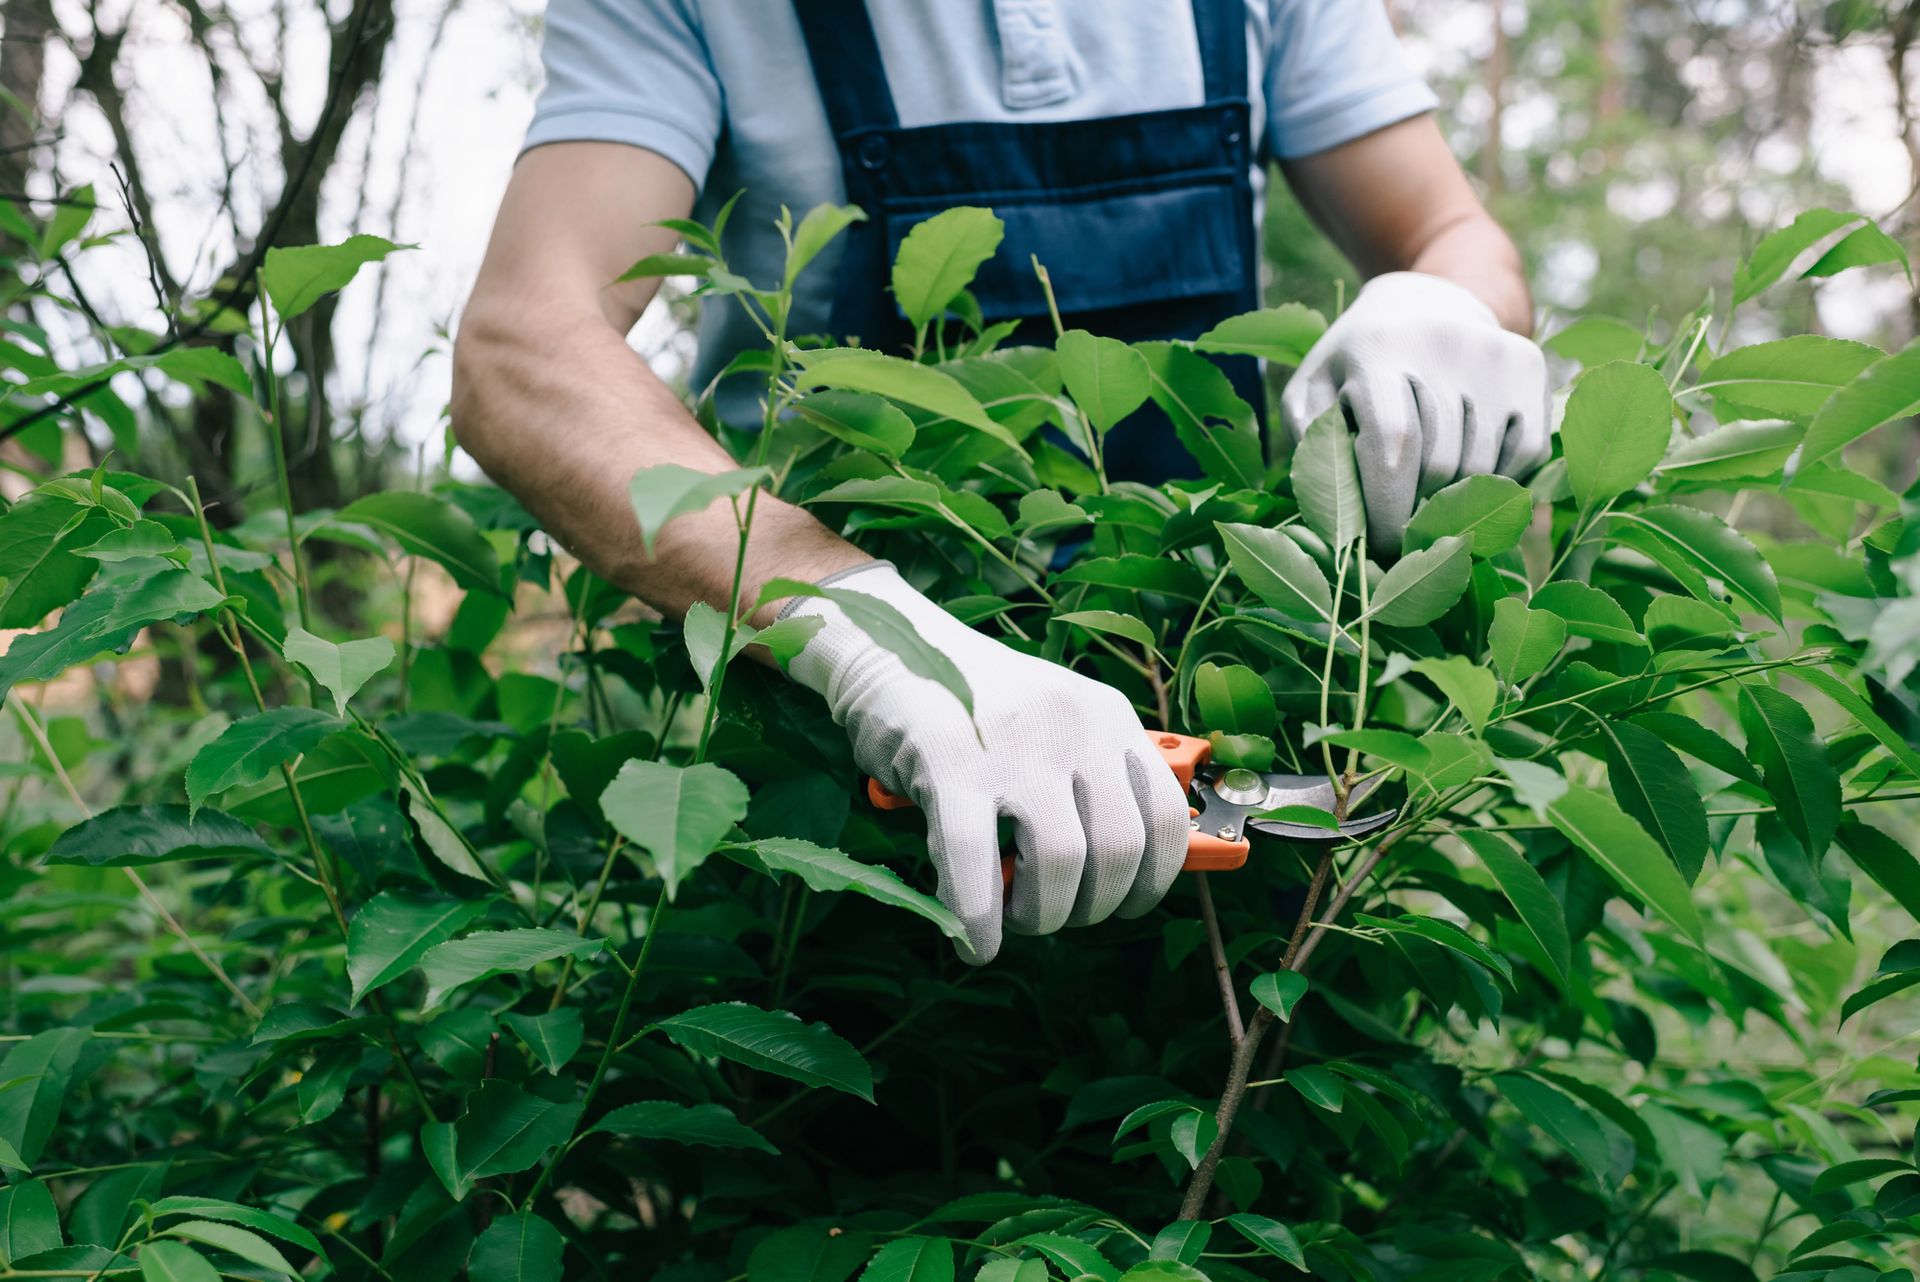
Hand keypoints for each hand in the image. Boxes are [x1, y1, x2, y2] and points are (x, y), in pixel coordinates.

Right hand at [782, 564, 1189, 963]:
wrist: (887, 643)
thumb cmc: (971, 703)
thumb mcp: (1051, 724)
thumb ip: (1088, 780)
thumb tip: (1123, 875)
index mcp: (1107, 715)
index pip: (1166, 816)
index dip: (1152, 880)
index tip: (1123, 903)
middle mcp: (1073, 725)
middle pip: (1120, 849)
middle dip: (1093, 907)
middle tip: (1055, 914)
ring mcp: (1014, 744)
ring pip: (1061, 864)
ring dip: (1042, 915)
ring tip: (1013, 918)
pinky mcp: (950, 763)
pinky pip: (976, 864)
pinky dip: (979, 919)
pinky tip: (975, 940)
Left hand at [1279, 272, 1550, 551]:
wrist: (1423, 302)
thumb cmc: (1355, 366)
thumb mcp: (1314, 391)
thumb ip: (1312, 446)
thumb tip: (1338, 514)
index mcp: (1376, 349)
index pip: (1393, 446)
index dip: (1389, 509)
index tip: (1380, 547)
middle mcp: (1440, 343)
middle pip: (1441, 464)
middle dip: (1419, 513)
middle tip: (1405, 534)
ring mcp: (1490, 351)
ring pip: (1483, 466)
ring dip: (1457, 500)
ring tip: (1431, 500)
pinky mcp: (1529, 363)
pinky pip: (1527, 452)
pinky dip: (1501, 480)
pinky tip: (1470, 474)